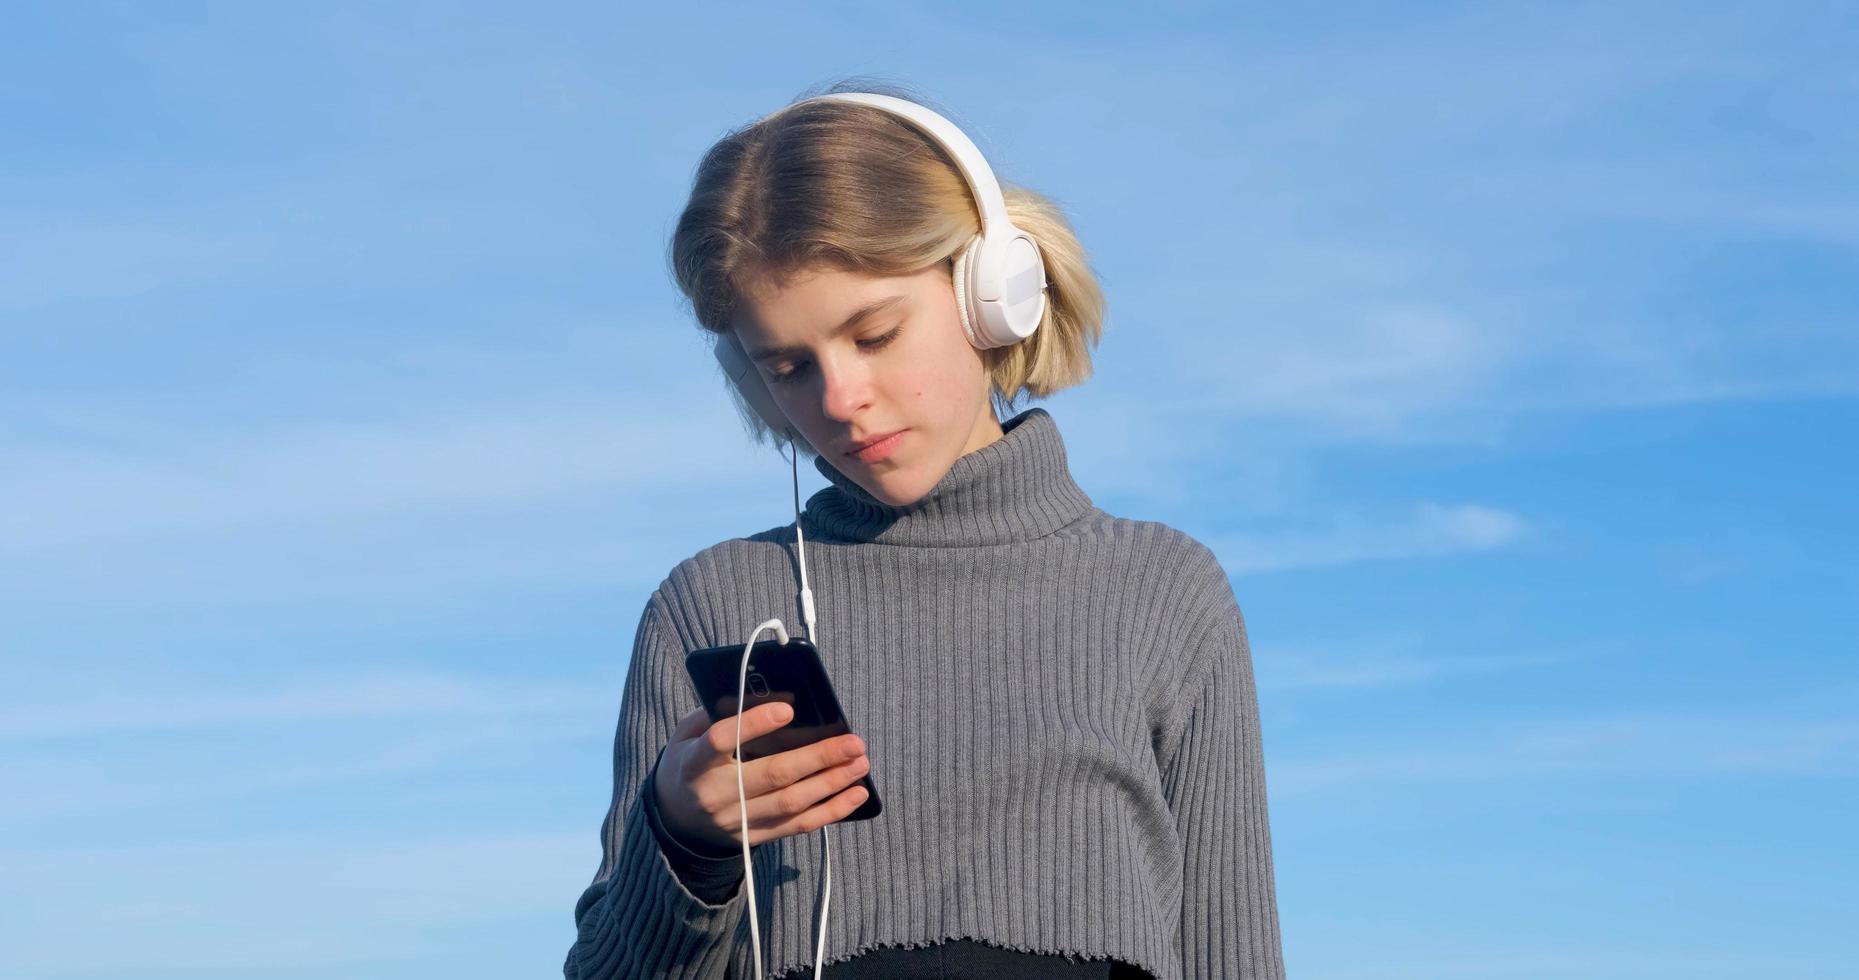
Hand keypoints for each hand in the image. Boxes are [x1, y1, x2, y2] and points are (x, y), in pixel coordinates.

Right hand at [651, 702, 870, 852]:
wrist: (674, 820)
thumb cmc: (690, 763)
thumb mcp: (689, 734)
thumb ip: (720, 713)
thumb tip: (772, 695)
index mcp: (694, 763)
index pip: (721, 741)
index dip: (754, 725)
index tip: (787, 709)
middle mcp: (716, 795)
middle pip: (772, 776)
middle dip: (818, 758)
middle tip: (853, 742)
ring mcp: (737, 821)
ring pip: (791, 804)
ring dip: (831, 783)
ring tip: (860, 765)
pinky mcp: (755, 837)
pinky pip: (797, 826)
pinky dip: (831, 811)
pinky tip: (856, 795)